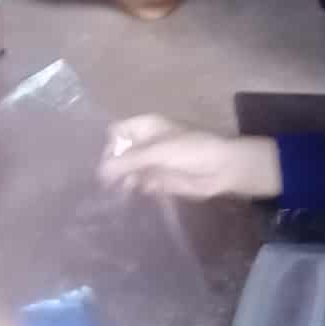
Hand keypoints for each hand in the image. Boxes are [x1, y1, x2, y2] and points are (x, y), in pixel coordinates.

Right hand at [100, 117, 282, 203]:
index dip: (109, 146)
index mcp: (146, 127)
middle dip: (112, 167)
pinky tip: (132, 198)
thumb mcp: (157, 152)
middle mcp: (147, 143)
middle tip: (106, 186)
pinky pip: (141, 185)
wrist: (223, 169)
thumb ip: (128, 161)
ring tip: (118, 194)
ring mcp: (153, 162)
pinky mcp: (161, 181)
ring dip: (122, 181)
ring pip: (129, 171)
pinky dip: (135, 190)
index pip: (117, 133)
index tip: (107, 165)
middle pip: (120, 153)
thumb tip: (100, 170)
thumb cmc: (192, 151)